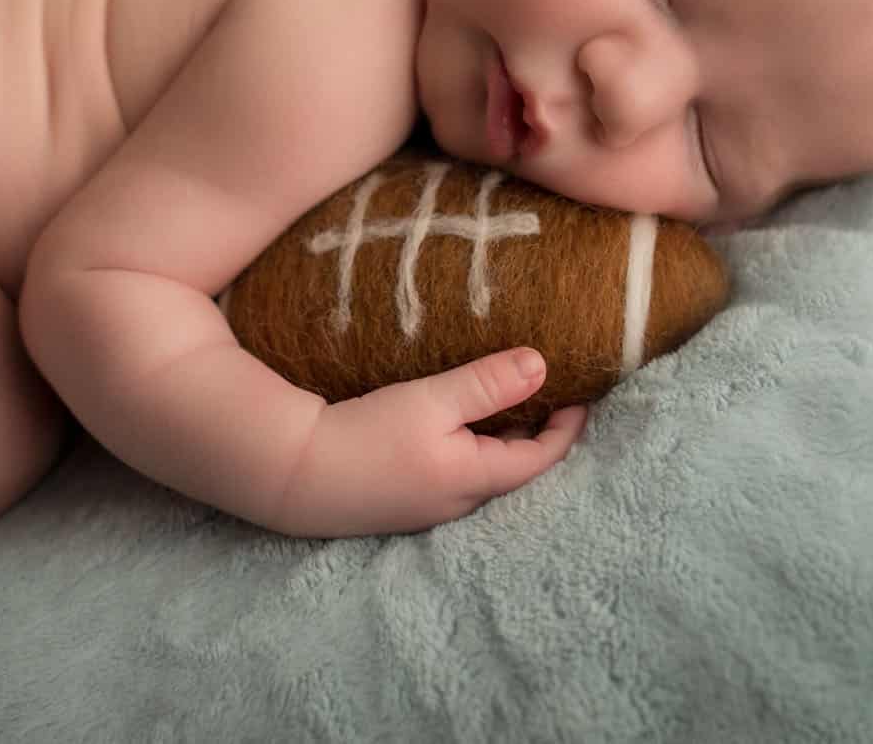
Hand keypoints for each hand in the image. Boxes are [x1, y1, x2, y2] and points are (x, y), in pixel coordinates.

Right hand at [268, 349, 589, 537]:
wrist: (292, 475)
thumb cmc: (364, 436)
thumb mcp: (429, 401)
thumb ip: (486, 383)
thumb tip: (542, 365)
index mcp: (475, 479)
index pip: (542, 457)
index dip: (567, 426)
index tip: (580, 393)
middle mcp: (459, 503)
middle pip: (515, 468)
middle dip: (536, 431)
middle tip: (546, 391)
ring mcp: (427, 508)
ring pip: (483, 472)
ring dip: (501, 439)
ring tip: (505, 400)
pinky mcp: (400, 501)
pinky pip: (453, 474)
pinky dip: (469, 447)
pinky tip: (451, 424)